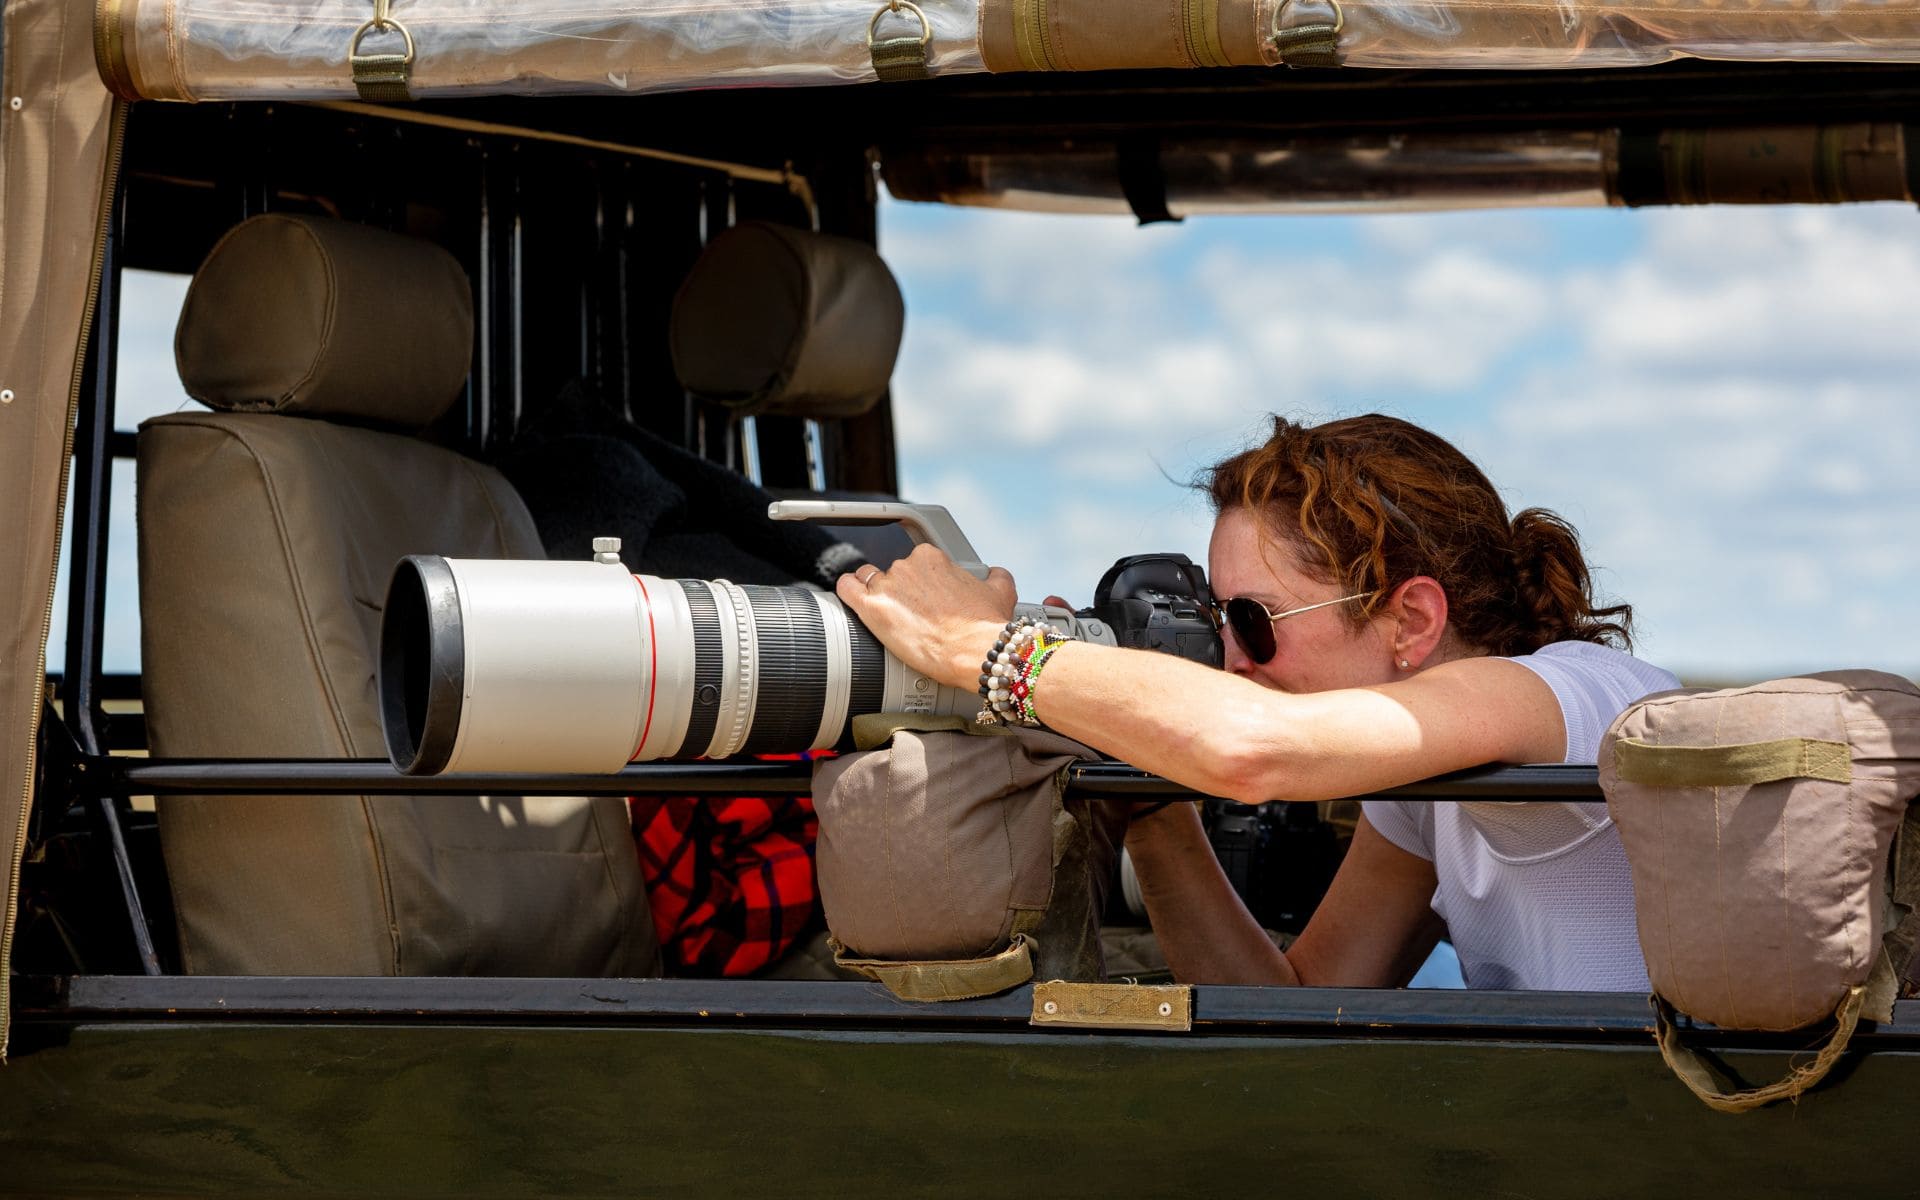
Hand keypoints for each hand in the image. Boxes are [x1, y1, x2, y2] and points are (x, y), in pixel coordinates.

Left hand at [834, 544, 1017, 689]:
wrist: (975, 653)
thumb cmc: (985, 627)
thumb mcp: (1001, 592)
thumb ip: (995, 576)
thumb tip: (994, 574)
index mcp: (932, 557)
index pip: (914, 561)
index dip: (920, 581)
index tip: (926, 597)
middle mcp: (907, 565)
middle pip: (892, 572)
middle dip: (901, 592)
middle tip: (915, 615)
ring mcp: (888, 586)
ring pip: (869, 581)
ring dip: (877, 595)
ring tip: (891, 617)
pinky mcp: (872, 609)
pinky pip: (847, 588)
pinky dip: (848, 591)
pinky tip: (854, 600)